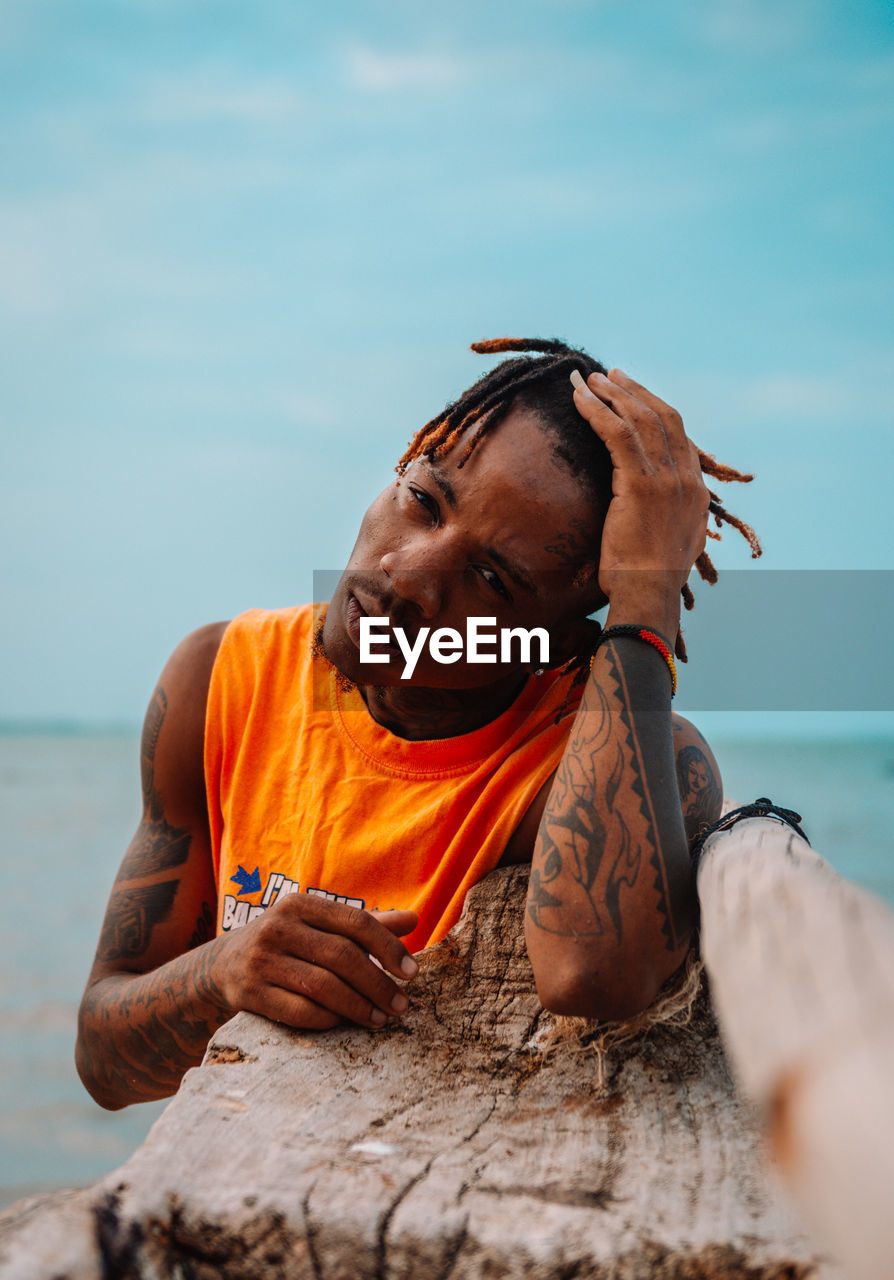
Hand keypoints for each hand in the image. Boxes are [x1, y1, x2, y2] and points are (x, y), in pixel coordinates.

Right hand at [214, 894, 418, 1030]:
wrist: (224, 965)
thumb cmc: (289, 942)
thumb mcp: (321, 925)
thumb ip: (365, 924)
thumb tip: (413, 920)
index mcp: (300, 904)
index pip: (356, 922)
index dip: (388, 947)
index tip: (411, 972)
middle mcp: (278, 928)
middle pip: (341, 956)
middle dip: (378, 983)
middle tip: (400, 1004)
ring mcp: (260, 961)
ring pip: (322, 986)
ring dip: (358, 1006)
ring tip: (381, 1019)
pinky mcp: (249, 993)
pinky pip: (299, 1011)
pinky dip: (328, 1019)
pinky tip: (345, 1022)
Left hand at [571, 368, 708, 634]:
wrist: (649, 596)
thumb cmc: (648, 581)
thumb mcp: (669, 544)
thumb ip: (666, 520)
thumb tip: (652, 513)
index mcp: (696, 493)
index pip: (679, 435)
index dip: (655, 408)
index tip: (633, 394)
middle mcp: (686, 480)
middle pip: (663, 417)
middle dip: (634, 391)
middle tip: (609, 375)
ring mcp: (667, 480)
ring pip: (640, 419)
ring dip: (612, 394)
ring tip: (589, 380)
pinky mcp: (641, 485)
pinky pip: (618, 434)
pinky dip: (598, 411)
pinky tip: (580, 399)